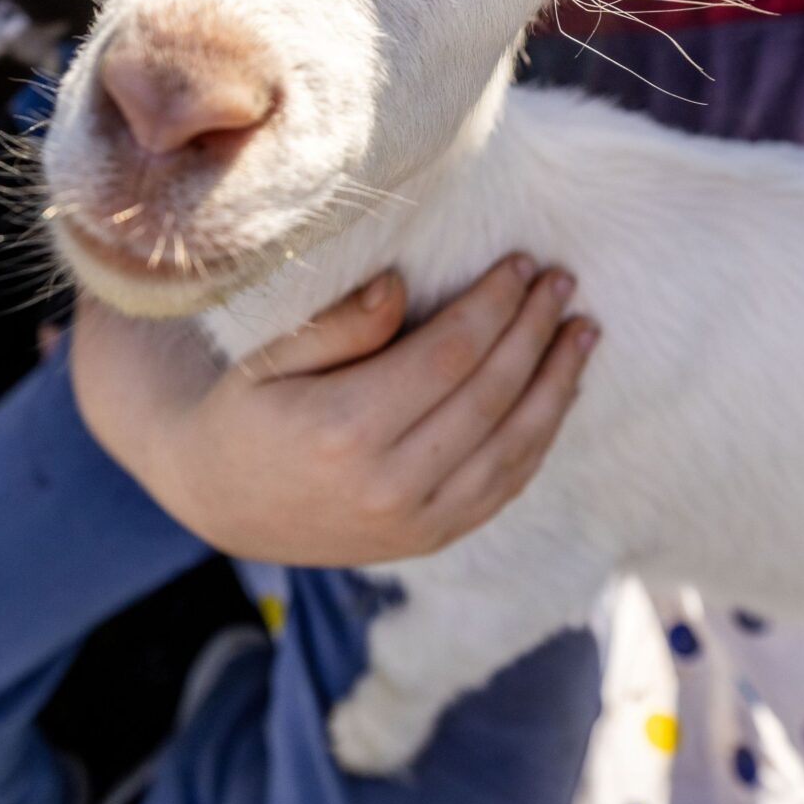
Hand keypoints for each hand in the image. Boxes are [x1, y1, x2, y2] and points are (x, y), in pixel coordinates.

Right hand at [73, 255, 596, 564]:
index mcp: (345, 430)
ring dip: (557, 385)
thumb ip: (340, 325)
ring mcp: (415, 522)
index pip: (449, 355)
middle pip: (490, 395)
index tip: (520, 264)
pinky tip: (557, 393)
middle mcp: (389, 485)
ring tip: (582, 332)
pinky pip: (503, 486)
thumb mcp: (271, 357)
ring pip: (512, 447)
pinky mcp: (430, 539)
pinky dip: (539, 436)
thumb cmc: (243, 413)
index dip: (493, 305)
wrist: (221, 503)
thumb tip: (403, 284)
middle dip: (534, 331)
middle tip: (561, 282)